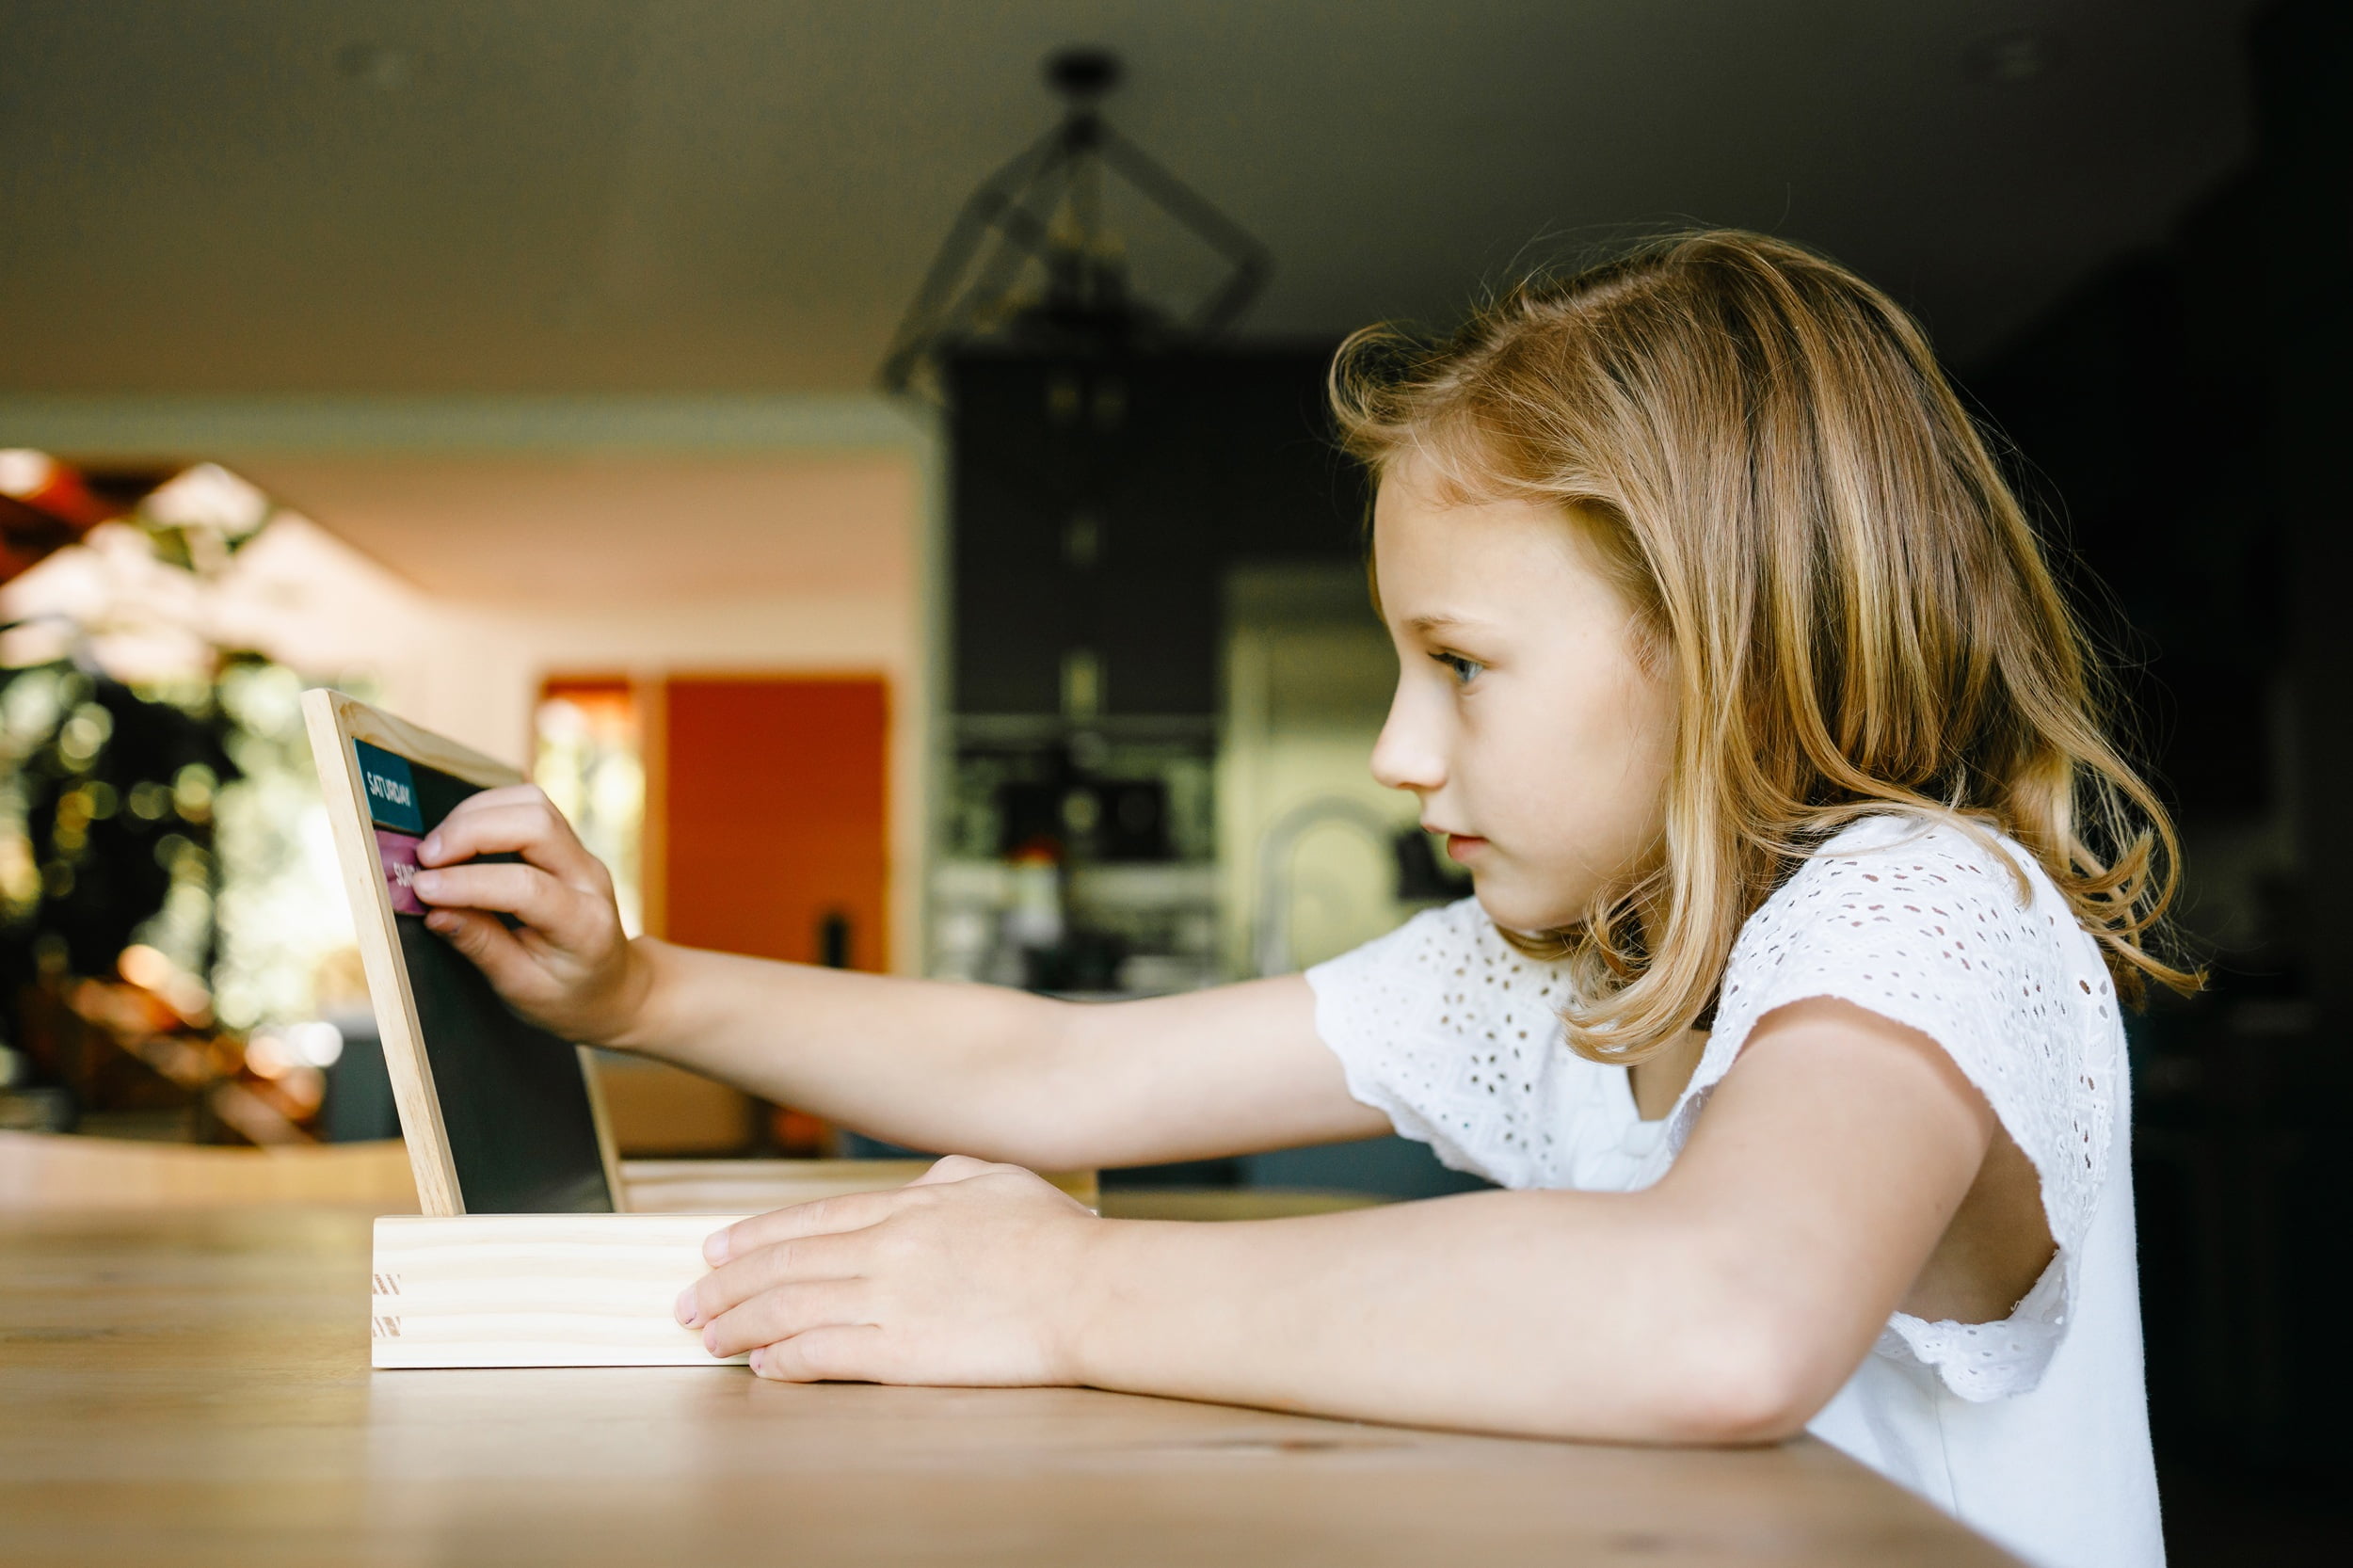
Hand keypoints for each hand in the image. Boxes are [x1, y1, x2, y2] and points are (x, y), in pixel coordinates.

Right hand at [411, 784, 646, 1045]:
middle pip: (536, 824)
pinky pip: (529, 806)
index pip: (526, 887)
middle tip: (424, 859)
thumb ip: (480, 945)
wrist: (614, 987)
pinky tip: (458, 836)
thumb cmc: (568, 996)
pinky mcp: (567, 843)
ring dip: (476, 814)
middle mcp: (590, 879)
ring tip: (437, 848)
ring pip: (533, 803)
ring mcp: (582, 855)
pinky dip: (487, 810)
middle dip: (470, 831)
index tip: (421, 888)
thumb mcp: (521, 988)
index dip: (468, 882)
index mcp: (585, 925)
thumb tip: (433, 910)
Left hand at [677, 1155, 1099, 1384]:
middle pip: (785, 1264)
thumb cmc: (1059, 1237)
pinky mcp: (905, 1350)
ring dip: (741, 1325)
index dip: (754, 1236)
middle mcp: (886, 1247)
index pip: (810, 1220)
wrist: (1091, 1289)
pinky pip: (826, 1353)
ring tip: (709, 1338)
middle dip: (727, 1284)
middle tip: (688, 1300)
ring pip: (790, 1308)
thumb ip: (946, 1179)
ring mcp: (892, 1298)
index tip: (715, 1249)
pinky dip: (785, 1360)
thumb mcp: (998, 1179)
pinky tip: (763, 1367)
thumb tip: (920, 1184)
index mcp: (908, 1204)